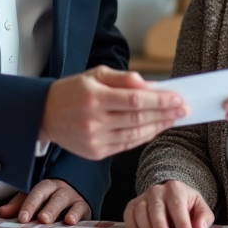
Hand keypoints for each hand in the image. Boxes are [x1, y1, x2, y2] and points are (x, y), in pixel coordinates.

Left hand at [0, 178, 89, 224]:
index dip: (30, 205)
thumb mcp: (33, 199)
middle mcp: (60, 191)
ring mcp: (73, 198)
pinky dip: (77, 215)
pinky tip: (71, 221)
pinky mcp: (83, 208)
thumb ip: (18, 206)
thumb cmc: (51, 197)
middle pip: (54, 197)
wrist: (75, 190)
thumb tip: (1, 213)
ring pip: (67, 202)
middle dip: (48, 208)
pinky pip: (81, 210)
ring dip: (61, 211)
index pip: (37, 193)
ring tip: (57, 220)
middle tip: (42, 219)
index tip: (23, 217)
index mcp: (46, 187)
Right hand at [40, 67, 186, 160]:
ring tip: (173, 119)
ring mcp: (94, 139)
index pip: (135, 100)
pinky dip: (143, 138)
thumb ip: (123, 79)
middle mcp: (94, 120)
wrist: (44, 115)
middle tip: (183, 109)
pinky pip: (126, 146)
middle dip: (164, 114)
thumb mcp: (94, 74)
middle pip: (138, 119)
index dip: (159, 101)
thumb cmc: (71, 91)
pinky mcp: (95, 153)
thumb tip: (149, 86)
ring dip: (157, 127)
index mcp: (94, 97)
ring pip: (135, 135)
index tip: (178, 98)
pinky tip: (155, 129)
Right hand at [124, 180, 213, 227]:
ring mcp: (144, 197)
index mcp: (176, 189)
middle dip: (159, 224)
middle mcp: (157, 191)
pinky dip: (130, 223)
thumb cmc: (186, 204)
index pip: (178, 206)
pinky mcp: (134, 204)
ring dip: (146, 227)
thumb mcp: (199, 207)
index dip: (182, 222)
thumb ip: (203, 218)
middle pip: (157, 208)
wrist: (170, 193)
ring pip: (141, 211)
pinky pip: (129, 213)